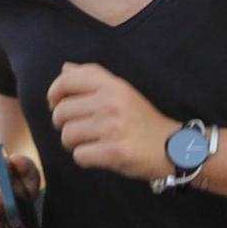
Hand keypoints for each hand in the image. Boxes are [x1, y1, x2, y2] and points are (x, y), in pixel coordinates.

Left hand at [46, 62, 176, 181]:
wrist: (172, 148)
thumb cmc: (142, 120)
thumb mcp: (122, 92)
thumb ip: (93, 78)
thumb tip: (65, 68)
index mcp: (113, 85)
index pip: (68, 80)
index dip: (54, 92)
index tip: (56, 103)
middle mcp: (111, 103)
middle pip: (62, 112)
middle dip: (63, 124)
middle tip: (78, 129)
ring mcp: (113, 127)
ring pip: (68, 135)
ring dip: (73, 143)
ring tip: (90, 142)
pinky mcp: (114, 152)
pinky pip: (80, 156)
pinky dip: (85, 159)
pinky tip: (99, 155)